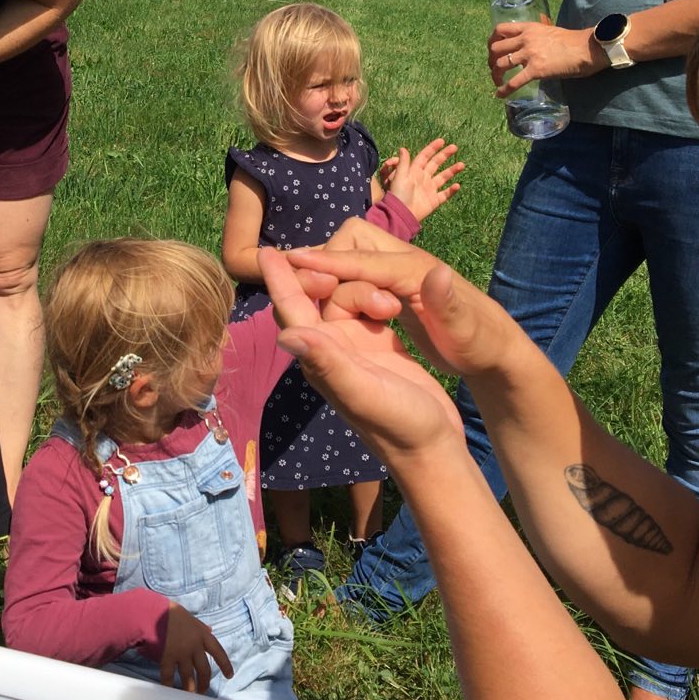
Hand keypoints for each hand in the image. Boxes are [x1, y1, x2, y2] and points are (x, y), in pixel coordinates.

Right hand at [159, 603, 231, 694]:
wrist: (154, 612)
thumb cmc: (171, 613)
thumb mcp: (191, 617)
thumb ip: (201, 627)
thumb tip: (210, 630)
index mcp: (202, 635)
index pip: (218, 652)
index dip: (225, 665)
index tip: (229, 675)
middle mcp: (195, 646)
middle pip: (204, 669)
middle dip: (204, 682)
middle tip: (202, 691)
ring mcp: (181, 653)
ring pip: (188, 676)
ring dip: (189, 688)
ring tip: (189, 695)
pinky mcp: (168, 657)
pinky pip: (169, 675)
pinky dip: (169, 684)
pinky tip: (170, 690)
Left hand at [260, 247, 462, 465]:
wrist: (433, 449)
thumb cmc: (399, 426)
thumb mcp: (363, 393)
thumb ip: (328, 364)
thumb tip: (286, 335)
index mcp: (321, 358)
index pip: (291, 311)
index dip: (279, 281)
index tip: (265, 250)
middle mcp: (331, 349)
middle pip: (315, 297)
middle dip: (329, 278)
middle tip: (347, 267)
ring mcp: (354, 346)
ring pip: (345, 298)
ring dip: (364, 291)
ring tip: (390, 307)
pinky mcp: (378, 346)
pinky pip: (366, 308)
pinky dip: (375, 296)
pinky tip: (390, 299)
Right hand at [286, 220, 521, 380]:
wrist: (496, 348)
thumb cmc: (481, 345)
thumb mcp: (466, 332)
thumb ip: (449, 304)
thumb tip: (436, 272)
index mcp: (416, 270)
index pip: (363, 259)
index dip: (328, 260)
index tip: (290, 259)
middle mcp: (405, 262)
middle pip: (352, 240)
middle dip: (327, 258)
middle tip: (310, 289)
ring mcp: (399, 271)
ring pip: (352, 254)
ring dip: (331, 268)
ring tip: (312, 293)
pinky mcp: (395, 284)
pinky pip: (358, 272)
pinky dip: (339, 279)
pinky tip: (327, 297)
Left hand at [380, 139, 464, 222]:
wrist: (401, 214)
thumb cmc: (398, 195)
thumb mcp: (399, 177)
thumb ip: (403, 163)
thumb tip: (403, 148)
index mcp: (414, 171)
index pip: (425, 157)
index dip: (432, 148)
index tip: (442, 141)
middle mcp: (423, 178)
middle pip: (435, 164)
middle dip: (444, 155)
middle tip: (455, 147)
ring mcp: (429, 189)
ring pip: (443, 177)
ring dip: (452, 170)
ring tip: (462, 164)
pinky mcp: (433, 201)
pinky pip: (445, 194)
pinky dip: (451, 190)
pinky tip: (457, 185)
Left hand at [488, 21, 603, 93]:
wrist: (587, 48)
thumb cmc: (573, 41)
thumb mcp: (549, 30)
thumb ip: (536, 35)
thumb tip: (531, 42)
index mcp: (528, 28)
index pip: (500, 29)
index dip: (492, 40)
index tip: (492, 50)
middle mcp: (525, 39)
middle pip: (495, 48)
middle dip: (491, 60)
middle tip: (495, 68)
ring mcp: (530, 54)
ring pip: (500, 64)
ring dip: (495, 75)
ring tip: (497, 82)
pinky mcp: (536, 70)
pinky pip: (514, 82)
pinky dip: (504, 90)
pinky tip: (500, 95)